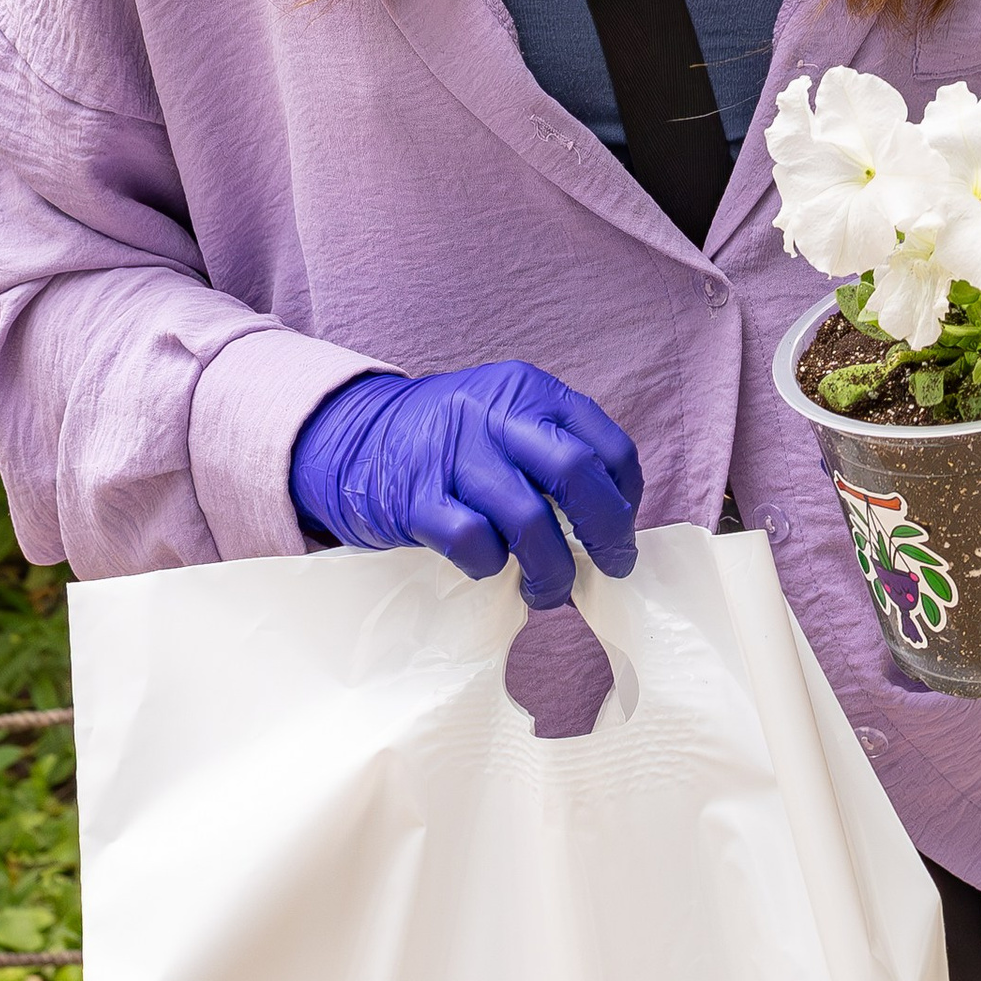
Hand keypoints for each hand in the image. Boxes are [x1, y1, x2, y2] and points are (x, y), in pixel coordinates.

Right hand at [290, 361, 642, 608]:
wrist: (354, 437)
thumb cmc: (450, 441)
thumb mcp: (505, 418)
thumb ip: (554, 451)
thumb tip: (610, 524)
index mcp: (529, 390)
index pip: (608, 445)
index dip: (627, 498)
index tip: (620, 529)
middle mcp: (495, 413)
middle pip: (577, 474)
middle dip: (607, 533)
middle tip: (610, 566)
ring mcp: (454, 454)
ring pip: (530, 520)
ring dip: (552, 570)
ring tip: (549, 590)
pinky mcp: (416, 498)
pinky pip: (473, 543)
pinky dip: (491, 566)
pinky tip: (488, 567)